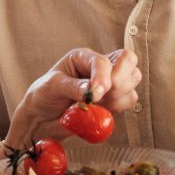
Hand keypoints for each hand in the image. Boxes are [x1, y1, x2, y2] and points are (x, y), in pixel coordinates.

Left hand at [7, 48, 139, 144]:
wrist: (41, 118)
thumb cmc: (43, 95)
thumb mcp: (52, 87)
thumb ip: (73, 87)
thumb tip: (93, 92)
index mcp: (83, 57)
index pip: (103, 60)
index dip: (103, 77)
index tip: (95, 95)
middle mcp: (99, 66)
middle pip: (128, 60)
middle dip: (120, 80)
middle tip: (101, 96)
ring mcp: (109, 82)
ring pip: (133, 79)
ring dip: (120, 94)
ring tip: (98, 104)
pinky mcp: (113, 100)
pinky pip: (130, 99)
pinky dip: (120, 106)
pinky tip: (102, 110)